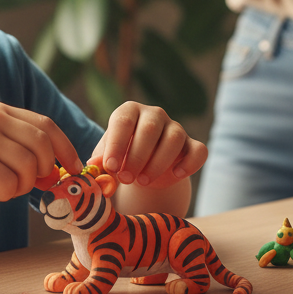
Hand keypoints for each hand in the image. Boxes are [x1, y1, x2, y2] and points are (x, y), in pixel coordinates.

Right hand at [0, 103, 81, 202]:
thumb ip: (14, 141)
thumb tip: (52, 166)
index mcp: (1, 110)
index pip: (47, 125)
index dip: (66, 148)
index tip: (74, 168)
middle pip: (44, 146)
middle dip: (46, 170)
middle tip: (32, 184)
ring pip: (30, 166)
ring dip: (23, 186)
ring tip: (4, 189)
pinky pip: (9, 182)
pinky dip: (5, 193)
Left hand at [89, 102, 205, 188]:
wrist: (143, 168)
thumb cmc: (120, 158)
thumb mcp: (108, 158)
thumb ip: (101, 160)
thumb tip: (94, 165)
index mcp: (129, 111)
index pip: (123, 121)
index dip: (116, 144)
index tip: (110, 167)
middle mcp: (154, 114)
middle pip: (149, 129)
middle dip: (136, 157)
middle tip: (126, 179)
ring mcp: (176, 128)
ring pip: (174, 139)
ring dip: (158, 163)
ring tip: (143, 182)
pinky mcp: (192, 145)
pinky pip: (198, 150)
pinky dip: (189, 164)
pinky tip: (175, 175)